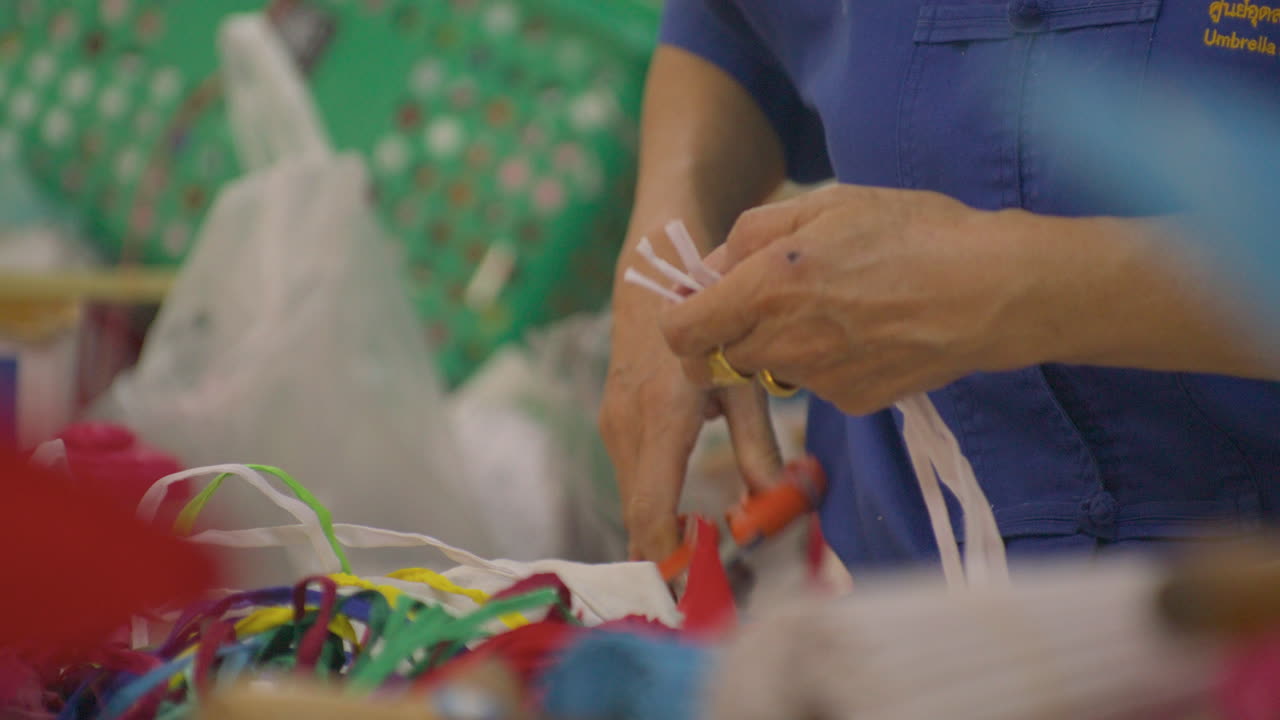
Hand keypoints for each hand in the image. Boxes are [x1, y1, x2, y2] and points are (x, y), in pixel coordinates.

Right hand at [601, 224, 782, 563]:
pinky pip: (632, 478)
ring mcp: (613, 424)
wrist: (654, 270)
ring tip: (705, 555)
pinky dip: (654, 504)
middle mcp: (626, 427)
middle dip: (668, 554)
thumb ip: (759, 447)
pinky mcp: (613, 421)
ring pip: (632, 498)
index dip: (670, 557)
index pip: (651, 511)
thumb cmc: (709, 320)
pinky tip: (687, 517)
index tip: (696, 587)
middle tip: (711, 584)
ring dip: (661, 530)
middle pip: (636, 515)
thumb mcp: (743, 380)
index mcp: (660, 418)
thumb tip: (781, 502)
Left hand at [659, 185, 1061, 414]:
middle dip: (731, 333)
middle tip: (774, 297)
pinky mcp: (851, 403)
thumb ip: (752, 234)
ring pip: (769, 371)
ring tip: (836, 306)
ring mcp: (817, 380)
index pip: (680, 333)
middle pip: (720, 357)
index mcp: (767, 287)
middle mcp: (784, 343)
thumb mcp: (826, 204)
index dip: (682, 319)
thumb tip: (713, 268)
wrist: (993, 290)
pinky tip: (868, 331)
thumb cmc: (913, 232)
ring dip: (781, 346)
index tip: (702, 304)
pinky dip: (826, 363)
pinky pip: (815, 386)